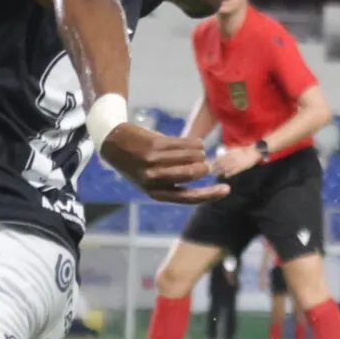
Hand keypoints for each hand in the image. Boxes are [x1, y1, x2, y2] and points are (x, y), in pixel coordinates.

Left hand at [99, 122, 229, 203]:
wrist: (113, 141)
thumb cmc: (138, 162)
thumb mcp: (151, 179)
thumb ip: (173, 180)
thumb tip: (205, 174)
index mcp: (154, 192)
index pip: (187, 197)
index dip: (209, 194)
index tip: (226, 189)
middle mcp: (153, 179)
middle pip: (193, 174)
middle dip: (204, 167)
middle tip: (205, 163)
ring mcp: (154, 161)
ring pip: (193, 157)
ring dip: (200, 153)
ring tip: (197, 152)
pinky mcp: (156, 145)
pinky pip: (188, 144)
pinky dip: (196, 144)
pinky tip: (196, 144)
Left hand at [212, 143, 262, 178]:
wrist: (253, 152)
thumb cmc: (243, 150)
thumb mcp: (234, 149)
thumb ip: (227, 152)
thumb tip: (220, 154)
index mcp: (229, 154)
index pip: (218, 159)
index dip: (213, 162)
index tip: (208, 165)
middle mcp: (231, 159)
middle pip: (220, 165)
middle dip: (215, 168)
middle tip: (211, 171)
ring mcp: (235, 164)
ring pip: (225, 169)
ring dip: (220, 172)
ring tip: (216, 174)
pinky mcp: (240, 168)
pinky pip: (232, 172)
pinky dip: (228, 174)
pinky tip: (225, 176)